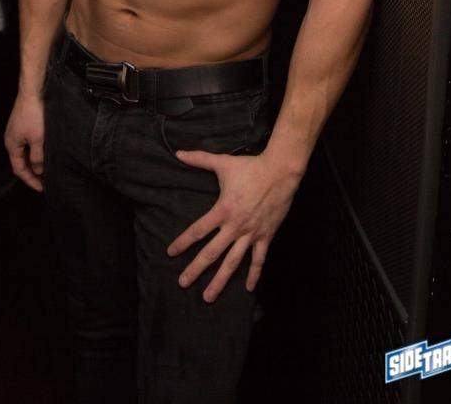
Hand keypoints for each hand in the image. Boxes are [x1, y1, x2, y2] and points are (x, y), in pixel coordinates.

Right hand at [4, 91, 44, 191]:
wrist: (33, 91)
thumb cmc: (34, 114)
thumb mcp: (38, 139)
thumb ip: (37, 157)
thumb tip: (37, 170)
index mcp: (12, 145)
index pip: (19, 169)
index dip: (30, 180)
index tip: (42, 188)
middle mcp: (11, 140)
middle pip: (20, 162)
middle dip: (32, 173)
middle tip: (45, 182)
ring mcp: (16, 132)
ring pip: (25, 153)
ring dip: (34, 162)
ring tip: (46, 169)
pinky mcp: (23, 125)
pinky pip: (28, 144)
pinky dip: (35, 151)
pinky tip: (44, 152)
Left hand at [166, 149, 299, 301]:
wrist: (280, 172)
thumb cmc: (250, 167)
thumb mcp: (223, 163)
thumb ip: (199, 159)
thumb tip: (178, 153)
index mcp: (222, 210)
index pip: (197, 230)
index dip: (183, 242)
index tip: (170, 253)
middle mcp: (235, 226)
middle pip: (211, 253)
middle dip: (196, 269)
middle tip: (183, 283)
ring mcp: (251, 233)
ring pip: (233, 262)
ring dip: (220, 280)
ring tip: (208, 296)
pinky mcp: (266, 235)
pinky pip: (259, 259)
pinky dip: (253, 274)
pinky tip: (247, 288)